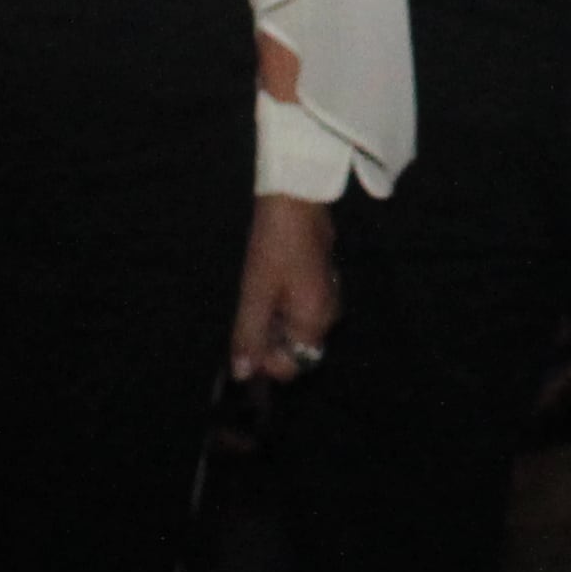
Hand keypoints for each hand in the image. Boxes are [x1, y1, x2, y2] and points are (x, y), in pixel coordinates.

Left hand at [229, 194, 340, 383]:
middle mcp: (328, 314)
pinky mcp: (321, 278)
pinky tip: (264, 285)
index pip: (294, 366)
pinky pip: (299, 307)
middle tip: (246, 316)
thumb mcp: (256, 292)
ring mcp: (327, 295)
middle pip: (296, 347)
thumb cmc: (276, 246)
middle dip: (268, 341)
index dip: (267, 361)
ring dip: (272, 322)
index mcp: (316, 321)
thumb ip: (250, 335)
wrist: (297, 196)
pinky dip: (280, 305)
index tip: (245, 342)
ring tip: (253, 297)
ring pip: (295, 326)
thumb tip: (242, 374)